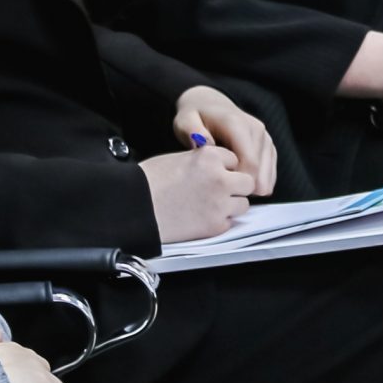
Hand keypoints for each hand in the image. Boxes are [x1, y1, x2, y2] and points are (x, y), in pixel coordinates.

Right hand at [140, 146, 256, 242]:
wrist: (136, 207)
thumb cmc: (149, 181)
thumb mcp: (180, 158)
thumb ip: (204, 161)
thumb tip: (217, 167)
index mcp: (210, 157)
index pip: (234, 160)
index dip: (225, 167)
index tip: (214, 173)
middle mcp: (220, 179)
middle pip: (246, 182)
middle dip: (235, 186)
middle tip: (219, 191)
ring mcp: (220, 204)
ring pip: (243, 204)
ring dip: (230, 205)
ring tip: (209, 205)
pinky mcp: (215, 226)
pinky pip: (229, 222)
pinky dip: (219, 221)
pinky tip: (202, 217)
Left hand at [171, 85, 276, 196]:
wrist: (209, 104)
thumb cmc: (195, 117)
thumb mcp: (184, 121)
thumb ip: (191, 131)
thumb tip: (205, 143)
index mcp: (238, 124)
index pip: (249, 163)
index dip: (237, 183)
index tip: (219, 190)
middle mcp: (257, 130)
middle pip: (260, 173)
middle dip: (242, 188)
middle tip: (221, 193)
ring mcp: (265, 138)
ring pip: (267, 176)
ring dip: (250, 187)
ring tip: (228, 187)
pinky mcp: (268, 146)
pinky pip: (270, 173)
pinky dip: (257, 183)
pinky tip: (240, 185)